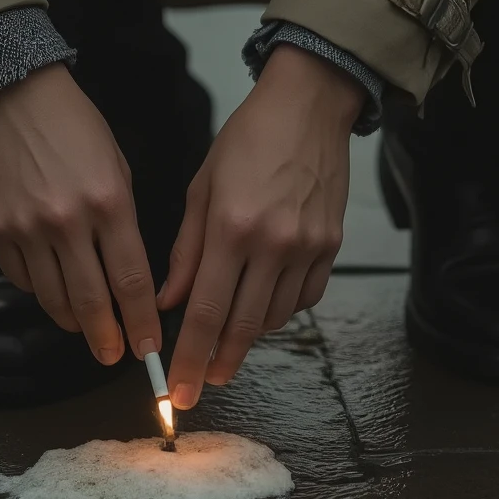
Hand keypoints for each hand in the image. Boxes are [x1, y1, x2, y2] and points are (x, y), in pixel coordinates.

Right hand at [0, 63, 161, 365]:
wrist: (15, 94)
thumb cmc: (75, 126)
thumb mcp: (117, 166)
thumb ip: (123, 222)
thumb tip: (128, 277)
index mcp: (109, 202)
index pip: (131, 280)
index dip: (140, 322)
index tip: (147, 348)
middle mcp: (67, 221)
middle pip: (91, 302)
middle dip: (106, 338)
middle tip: (113, 355)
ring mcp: (27, 227)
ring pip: (52, 299)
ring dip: (72, 320)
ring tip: (84, 326)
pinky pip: (20, 278)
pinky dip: (38, 290)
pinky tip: (51, 287)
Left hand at [160, 45, 358, 409]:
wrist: (308, 107)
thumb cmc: (248, 139)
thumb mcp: (202, 187)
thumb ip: (186, 250)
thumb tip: (168, 302)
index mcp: (231, 227)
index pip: (206, 312)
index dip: (191, 358)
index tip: (179, 391)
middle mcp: (272, 244)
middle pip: (241, 327)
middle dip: (218, 364)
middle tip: (201, 385)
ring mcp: (307, 248)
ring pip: (274, 318)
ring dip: (247, 337)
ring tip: (226, 342)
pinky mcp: (330, 246)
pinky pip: (304, 299)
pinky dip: (280, 311)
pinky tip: (262, 306)